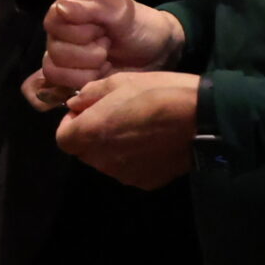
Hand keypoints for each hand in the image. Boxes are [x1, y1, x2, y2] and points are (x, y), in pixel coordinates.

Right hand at [41, 0, 180, 92]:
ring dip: (87, 72)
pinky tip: (94, 78)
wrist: (157, 53)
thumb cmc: (139, 27)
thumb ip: (93, 7)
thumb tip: (61, 8)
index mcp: (67, 8)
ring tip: (105, 62)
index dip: (80, 33)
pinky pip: (51, 90)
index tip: (102, 31)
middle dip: (89, 55)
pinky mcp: (67, 79)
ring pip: (55, 73)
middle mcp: (59, 33)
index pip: (54, 25)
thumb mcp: (122, 12)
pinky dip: (74, 87)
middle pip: (55, 52)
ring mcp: (62, 57)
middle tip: (108, 47)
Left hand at [55, 71, 200, 188]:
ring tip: (136, 128)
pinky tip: (151, 143)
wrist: (201, 118)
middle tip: (114, 116)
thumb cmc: (157, 93)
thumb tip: (74, 104)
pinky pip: (129, 170)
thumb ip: (89, 94)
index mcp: (91, 133)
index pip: (63, 139)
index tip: (86, 111)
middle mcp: (102, 160)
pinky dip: (133, 159)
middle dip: (91, 135)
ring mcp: (124, 175)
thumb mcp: (119, 82)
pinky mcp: (145, 182)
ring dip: (112, 147)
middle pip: (84, 151)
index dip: (70, 124)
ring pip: (106, 162)